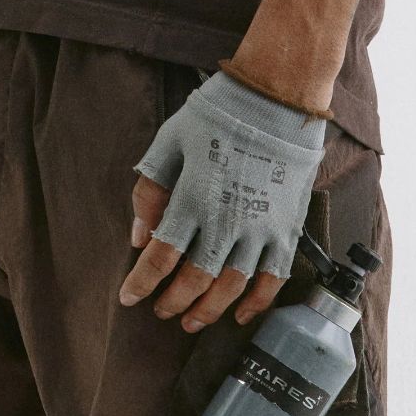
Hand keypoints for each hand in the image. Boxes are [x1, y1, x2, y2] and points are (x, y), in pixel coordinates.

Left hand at [119, 69, 326, 333]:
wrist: (276, 96)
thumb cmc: (217, 112)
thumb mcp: (170, 140)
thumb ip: (151, 189)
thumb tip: (139, 236)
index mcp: (194, 197)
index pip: (161, 256)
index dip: (142, 283)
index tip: (129, 298)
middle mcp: (226, 220)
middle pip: (195, 280)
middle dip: (173, 301)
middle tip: (161, 311)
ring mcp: (260, 228)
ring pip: (231, 287)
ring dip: (208, 310)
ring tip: (191, 320)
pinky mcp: (286, 228)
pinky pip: (272, 279)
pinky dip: (256, 303)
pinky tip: (239, 314)